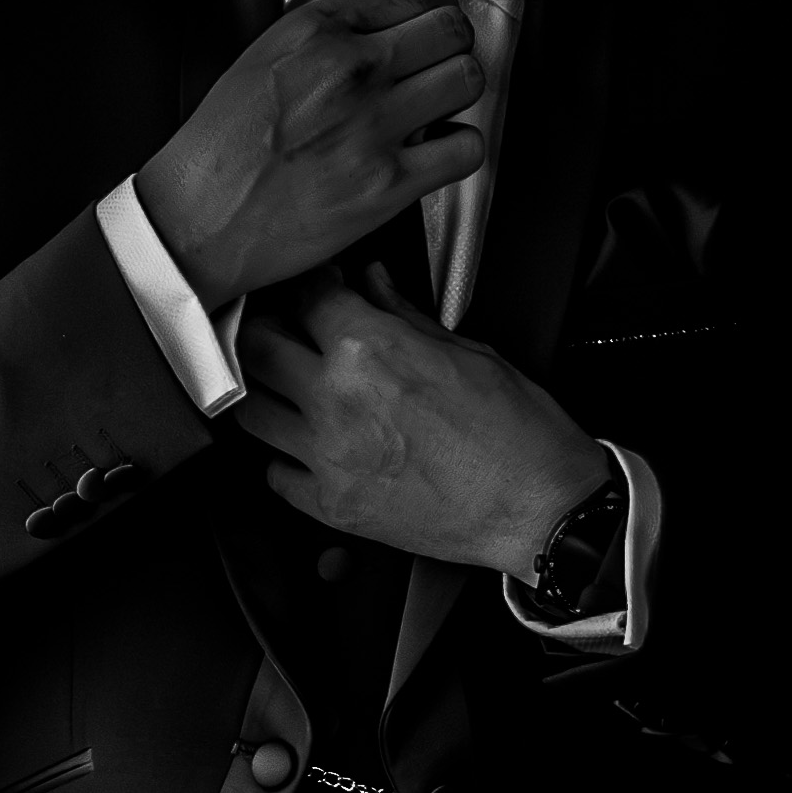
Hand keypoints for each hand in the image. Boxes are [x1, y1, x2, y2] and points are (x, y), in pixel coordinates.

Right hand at [133, 0, 486, 307]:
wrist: (198, 220)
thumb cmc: (218, 150)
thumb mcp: (261, 58)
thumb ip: (323, 38)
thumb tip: (373, 29)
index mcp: (319, 31)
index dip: (437, 9)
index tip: (436, 24)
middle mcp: (353, 70)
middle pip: (453, 30)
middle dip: (453, 47)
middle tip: (441, 65)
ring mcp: (375, 125)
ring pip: (468, 80)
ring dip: (459, 93)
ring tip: (437, 108)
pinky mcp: (389, 183)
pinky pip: (466, 148)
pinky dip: (460, 149)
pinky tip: (435, 152)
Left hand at [232, 263, 611, 576]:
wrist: (540, 509)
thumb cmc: (518, 432)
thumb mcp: (468, 352)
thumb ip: (404, 314)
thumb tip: (374, 283)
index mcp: (369, 351)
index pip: (307, 297)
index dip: (311, 285)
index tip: (317, 289)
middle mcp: (335, 400)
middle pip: (257, 348)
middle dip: (267, 329)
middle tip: (284, 331)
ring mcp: (326, 457)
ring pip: (251, 413)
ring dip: (265, 392)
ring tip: (286, 387)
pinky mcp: (330, 505)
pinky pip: (275, 474)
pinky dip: (283, 457)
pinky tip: (304, 446)